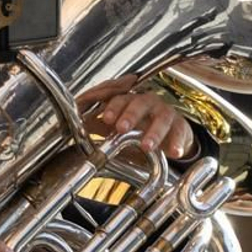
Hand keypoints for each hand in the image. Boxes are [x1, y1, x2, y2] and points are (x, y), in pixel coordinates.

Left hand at [78, 75, 195, 159]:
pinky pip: (180, 132)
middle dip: (130, 115)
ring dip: (153, 132)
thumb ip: (96, 124)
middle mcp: (147, 103)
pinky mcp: (180, 126)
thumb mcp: (116, 125)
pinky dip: (178, 143)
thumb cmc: (139, 126)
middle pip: (139, 103)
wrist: (167, 135)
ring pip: (161, 118)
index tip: (105, 118)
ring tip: (147, 146)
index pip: (119, 98)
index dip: (112, 107)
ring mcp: (165, 113)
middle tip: (121, 128)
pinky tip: (174, 153)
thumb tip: (70, 126)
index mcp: (129, 100)